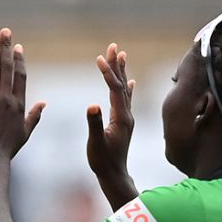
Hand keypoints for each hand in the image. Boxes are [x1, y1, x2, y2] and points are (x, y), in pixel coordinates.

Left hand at [0, 28, 44, 159]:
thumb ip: (35, 115)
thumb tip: (44, 103)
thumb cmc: (8, 147)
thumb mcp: (26, 132)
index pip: (20, 75)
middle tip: (5, 31)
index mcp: (19, 103)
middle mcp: (6, 97)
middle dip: (6, 47)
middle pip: (7, 66)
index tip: (17, 46)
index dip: (19, 59)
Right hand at [86, 43, 134, 183]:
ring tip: (121, 56)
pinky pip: (126, 99)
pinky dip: (126, 88)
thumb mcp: (95, 143)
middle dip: (117, 65)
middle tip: (114, 46)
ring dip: (121, 72)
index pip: (114, 89)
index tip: (100, 58)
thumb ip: (94, 124)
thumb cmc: (103, 161)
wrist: (114, 175)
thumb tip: (92, 104)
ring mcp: (126, 118)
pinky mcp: (124, 122)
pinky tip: (130, 82)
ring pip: (124, 89)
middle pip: (122, 84)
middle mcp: (127, 115)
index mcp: (120, 117)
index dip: (108, 73)